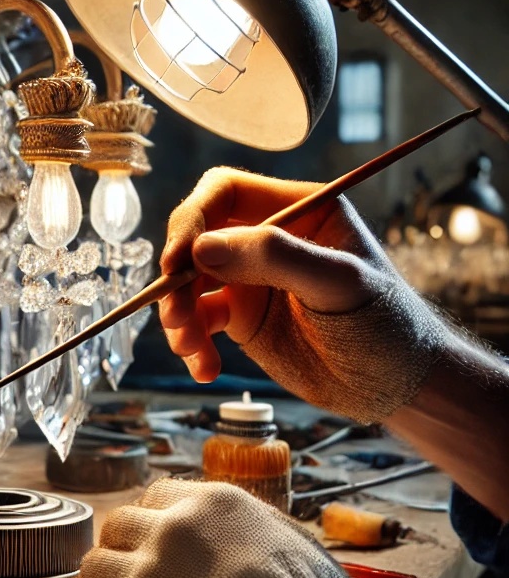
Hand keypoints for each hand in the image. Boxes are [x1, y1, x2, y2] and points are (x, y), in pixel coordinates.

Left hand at [76, 478, 396, 577]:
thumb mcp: (287, 535)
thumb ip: (244, 523)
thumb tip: (231, 527)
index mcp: (208, 502)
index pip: (151, 496)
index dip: (150, 522)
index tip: (154, 545)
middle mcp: (171, 528)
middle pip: (115, 527)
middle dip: (121, 550)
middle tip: (134, 577)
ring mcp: (147, 573)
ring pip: (93, 566)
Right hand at [158, 167, 449, 422]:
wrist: (399, 385)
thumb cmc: (387, 325)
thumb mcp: (339, 285)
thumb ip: (275, 258)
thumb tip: (202, 248)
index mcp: (299, 208)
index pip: (225, 192)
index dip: (193, 219)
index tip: (178, 261)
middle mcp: (268, 237)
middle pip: (196, 237)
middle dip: (178, 277)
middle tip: (178, 316)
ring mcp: (251, 277)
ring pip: (189, 282)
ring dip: (179, 315)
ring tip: (192, 348)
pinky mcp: (242, 317)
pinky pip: (198, 320)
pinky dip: (192, 344)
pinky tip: (205, 368)